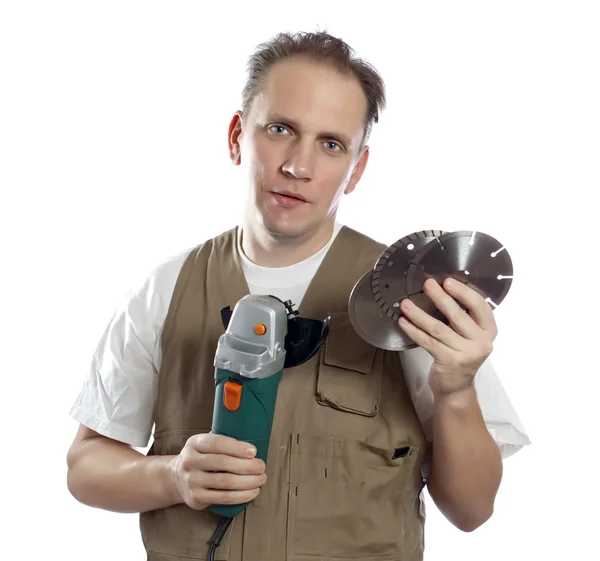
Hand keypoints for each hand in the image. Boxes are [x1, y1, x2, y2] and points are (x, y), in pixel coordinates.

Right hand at [168, 432, 266, 509]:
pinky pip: (224, 498)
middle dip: (247, 465)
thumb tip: (252, 437)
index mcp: (194, 443)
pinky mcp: (197, 498)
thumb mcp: (204, 443)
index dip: (237, 447)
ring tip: (261, 479)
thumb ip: (222, 440)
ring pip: (226, 482)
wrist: (176, 479)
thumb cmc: (201, 457)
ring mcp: (192, 481)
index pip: (217, 443)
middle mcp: (190, 461)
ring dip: (248, 481)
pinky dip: (242, 495)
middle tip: (262, 466)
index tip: (254, 451)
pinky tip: (253, 491)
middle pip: (223, 463)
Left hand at [398, 277, 496, 396]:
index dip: (464, 292)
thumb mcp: (469, 335)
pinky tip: (403, 322)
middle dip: (440, 297)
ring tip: (405, 304)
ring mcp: (466, 354)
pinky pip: (428, 342)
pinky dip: (414, 331)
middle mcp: (482, 342)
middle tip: (427, 284)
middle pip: (458, 315)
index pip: (480, 306)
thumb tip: (441, 288)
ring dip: (419, 314)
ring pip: (439, 329)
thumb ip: (464, 316)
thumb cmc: (460, 354)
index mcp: (489, 330)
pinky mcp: (449, 362)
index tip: (448, 281)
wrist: (456, 387)